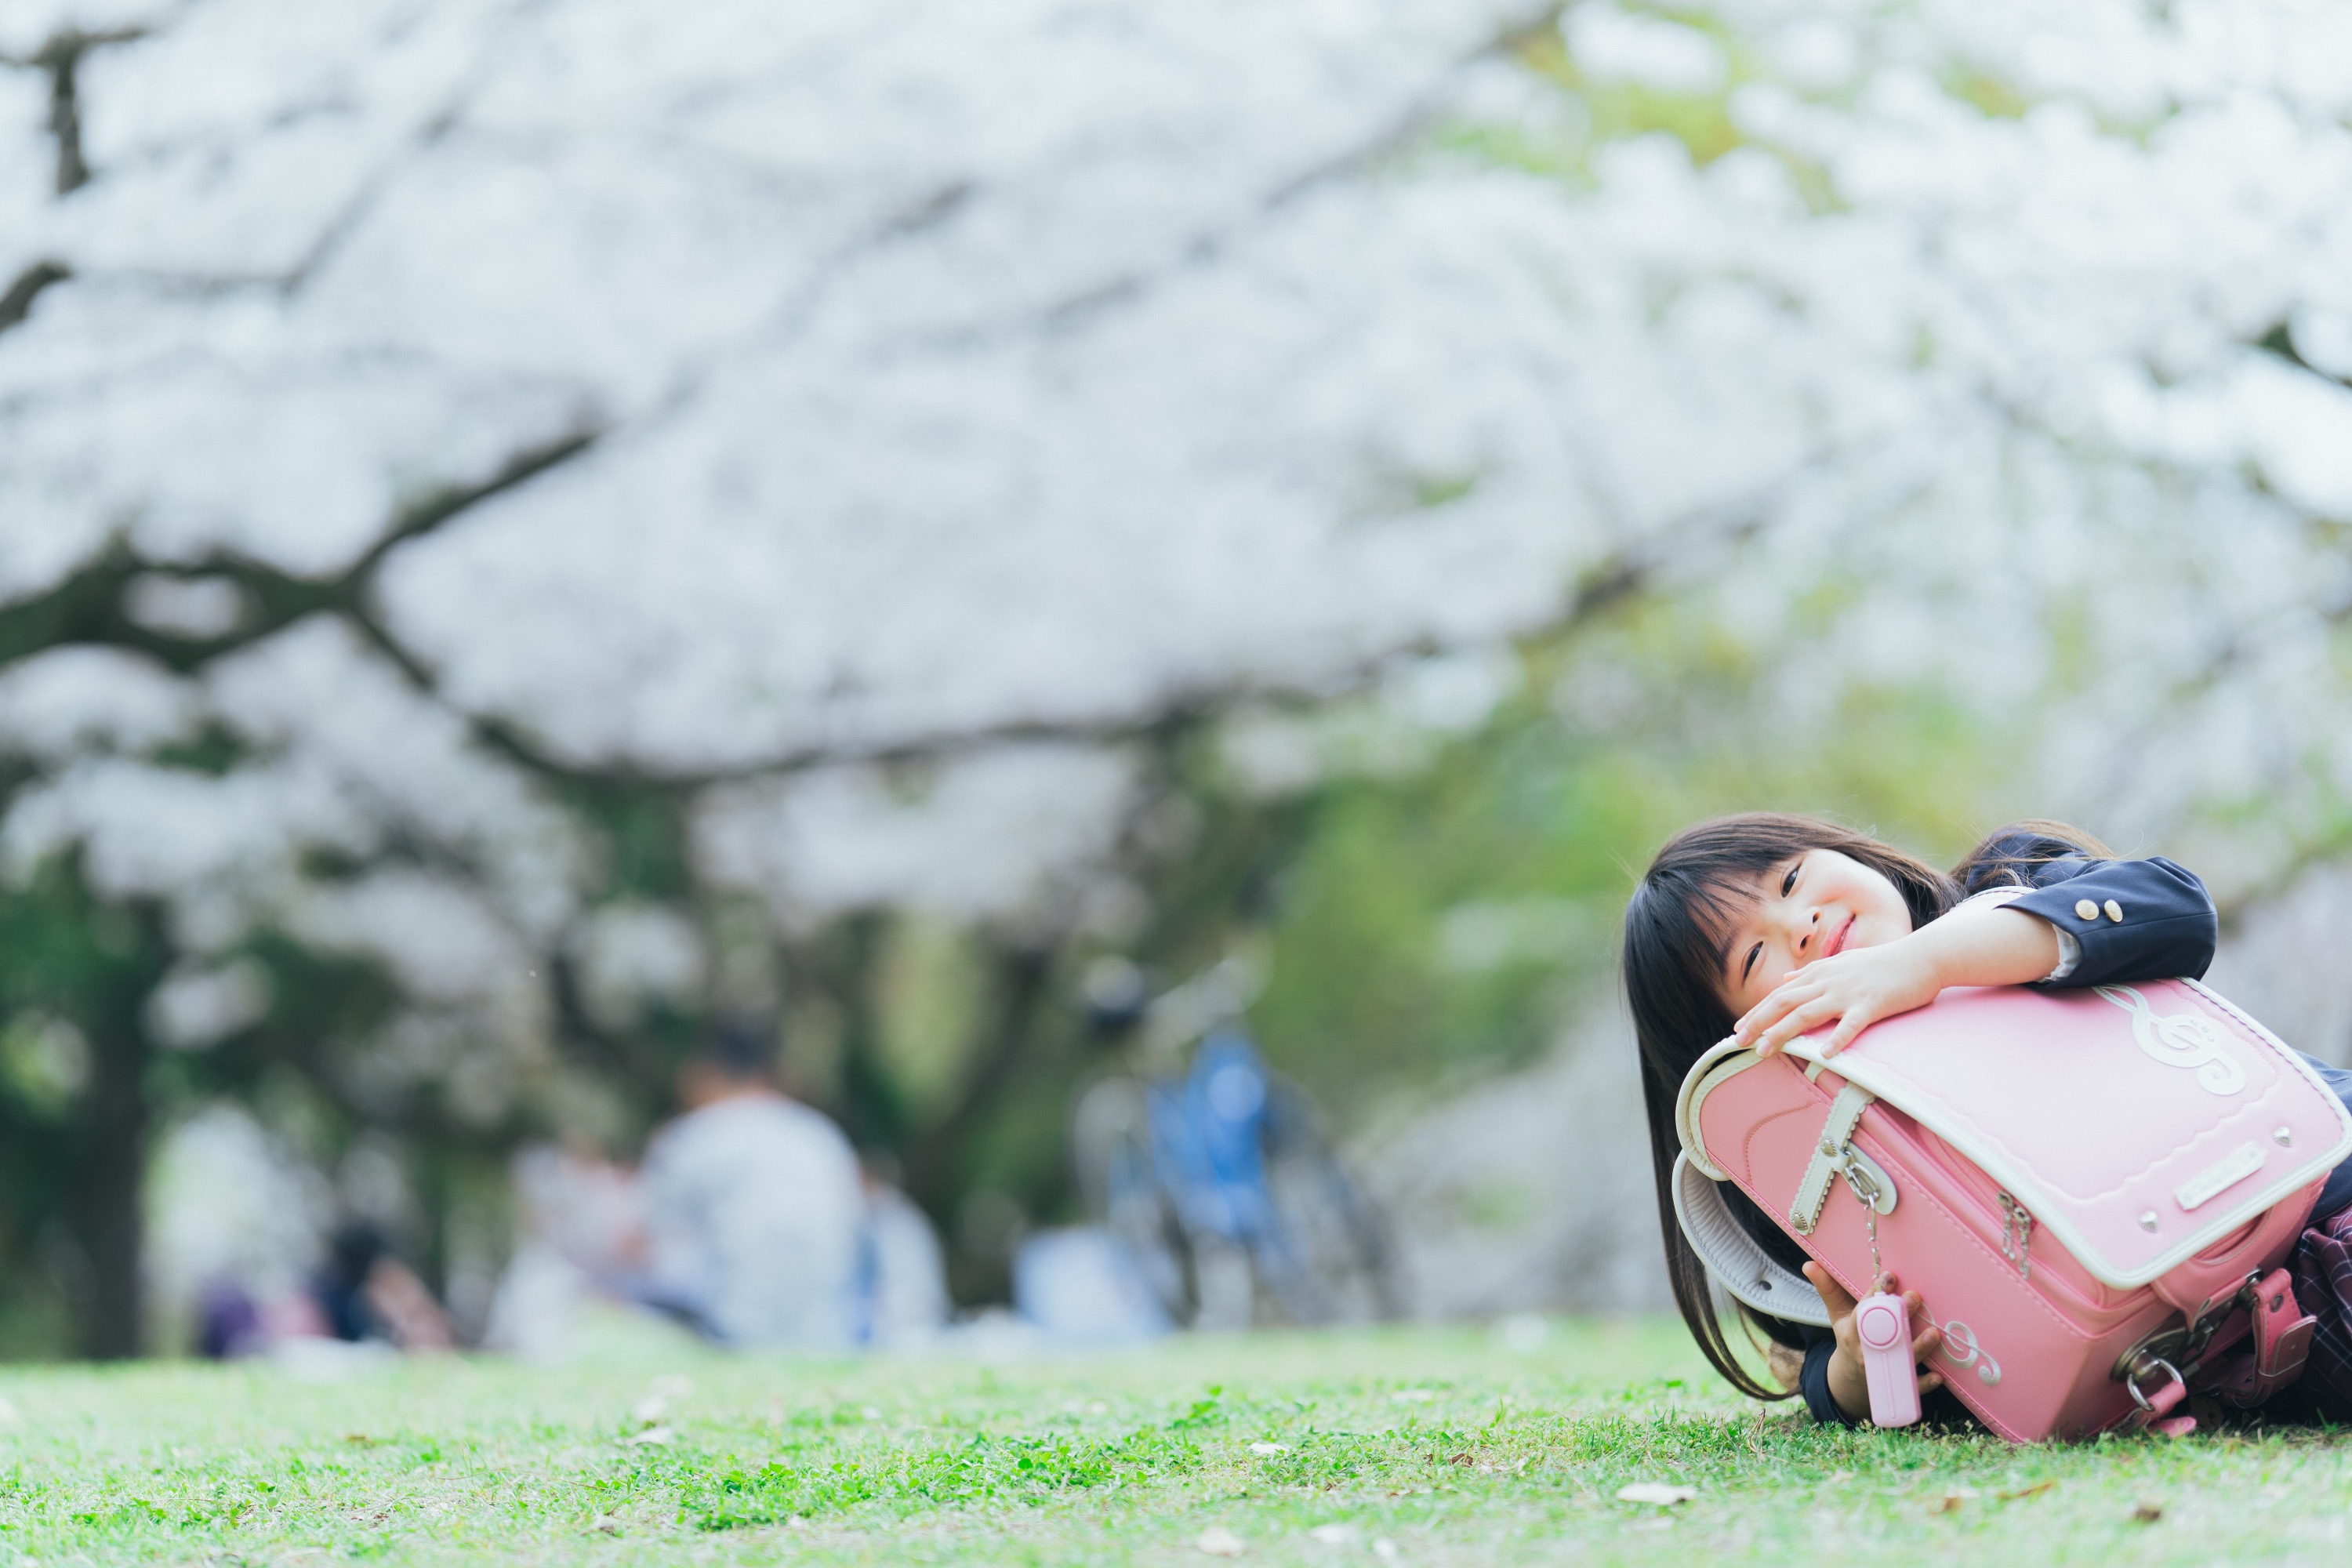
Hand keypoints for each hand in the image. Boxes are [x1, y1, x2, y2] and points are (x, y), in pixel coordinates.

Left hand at [1734, 940, 1941, 1057]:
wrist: (1922, 957)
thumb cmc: (1884, 964)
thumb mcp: (1841, 963)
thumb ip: (1812, 973)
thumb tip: (1787, 980)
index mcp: (1821, 973)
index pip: (1780, 994)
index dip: (1757, 1011)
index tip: (1738, 1028)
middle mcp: (1828, 981)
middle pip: (1784, 1002)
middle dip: (1758, 1022)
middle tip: (1737, 1041)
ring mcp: (1849, 993)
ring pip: (1807, 1013)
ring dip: (1783, 1032)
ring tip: (1764, 1051)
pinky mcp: (1872, 1004)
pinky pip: (1851, 1024)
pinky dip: (1836, 1038)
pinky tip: (1824, 1054)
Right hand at [1805, 1263, 1943, 1420]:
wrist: (1852, 1378)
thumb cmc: (1850, 1338)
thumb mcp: (1837, 1315)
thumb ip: (1828, 1289)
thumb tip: (1809, 1264)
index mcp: (1851, 1333)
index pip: (1862, 1311)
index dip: (1875, 1294)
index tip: (1888, 1277)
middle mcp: (1866, 1352)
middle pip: (1883, 1335)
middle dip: (1898, 1317)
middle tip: (1914, 1296)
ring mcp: (1883, 1369)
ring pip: (1900, 1359)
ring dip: (1918, 1347)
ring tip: (1932, 1332)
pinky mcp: (1898, 1384)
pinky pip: (1912, 1387)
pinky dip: (1925, 1382)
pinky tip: (1937, 1376)